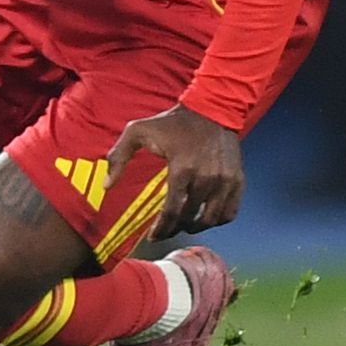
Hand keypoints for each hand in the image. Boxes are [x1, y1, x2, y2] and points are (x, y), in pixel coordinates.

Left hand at [106, 104, 243, 237]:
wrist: (212, 109)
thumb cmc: (173, 122)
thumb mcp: (137, 131)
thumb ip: (119, 156)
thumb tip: (106, 186)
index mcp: (182, 168)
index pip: (172, 211)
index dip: (161, 229)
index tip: (153, 237)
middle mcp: (207, 177)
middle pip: (191, 218)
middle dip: (175, 229)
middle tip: (165, 231)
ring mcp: (226, 180)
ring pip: (212, 219)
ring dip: (196, 227)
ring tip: (184, 226)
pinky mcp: (238, 180)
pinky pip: (230, 212)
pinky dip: (217, 220)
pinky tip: (204, 218)